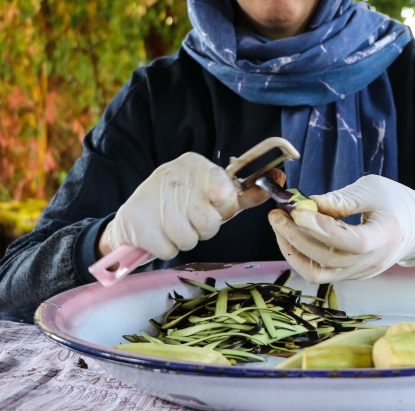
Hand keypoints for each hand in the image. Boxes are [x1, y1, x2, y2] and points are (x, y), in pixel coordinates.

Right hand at [100, 152, 279, 261]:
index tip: (214, 207)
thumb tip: (277, 182)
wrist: (136, 213)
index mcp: (195, 164)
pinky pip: (169, 250)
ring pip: (189, 239)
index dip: (223, 209)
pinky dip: (167, 248)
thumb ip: (244, 193)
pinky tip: (161, 234)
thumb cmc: (184, 202)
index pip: (225, 193)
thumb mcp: (213, 192)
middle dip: (204, 228)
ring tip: (176, 226)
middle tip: (193, 220)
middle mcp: (173, 175)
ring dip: (186, 240)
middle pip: (208, 222)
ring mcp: (153, 198)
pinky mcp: (137, 222)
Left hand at [267, 174, 414, 282]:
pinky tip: (291, 236)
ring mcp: (360, 273)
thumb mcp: (373, 189)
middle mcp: (372, 262)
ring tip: (280, 225)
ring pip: (318, 272)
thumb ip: (342, 199)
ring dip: (293, 249)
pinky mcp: (349, 275)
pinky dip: (301, 256)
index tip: (298, 211)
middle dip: (296, 236)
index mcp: (385, 236)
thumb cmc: (396, 202)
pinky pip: (320, 273)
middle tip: (277, 213)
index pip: (352, 241)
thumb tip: (307, 204)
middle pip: (328, 258)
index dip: (323, 229)